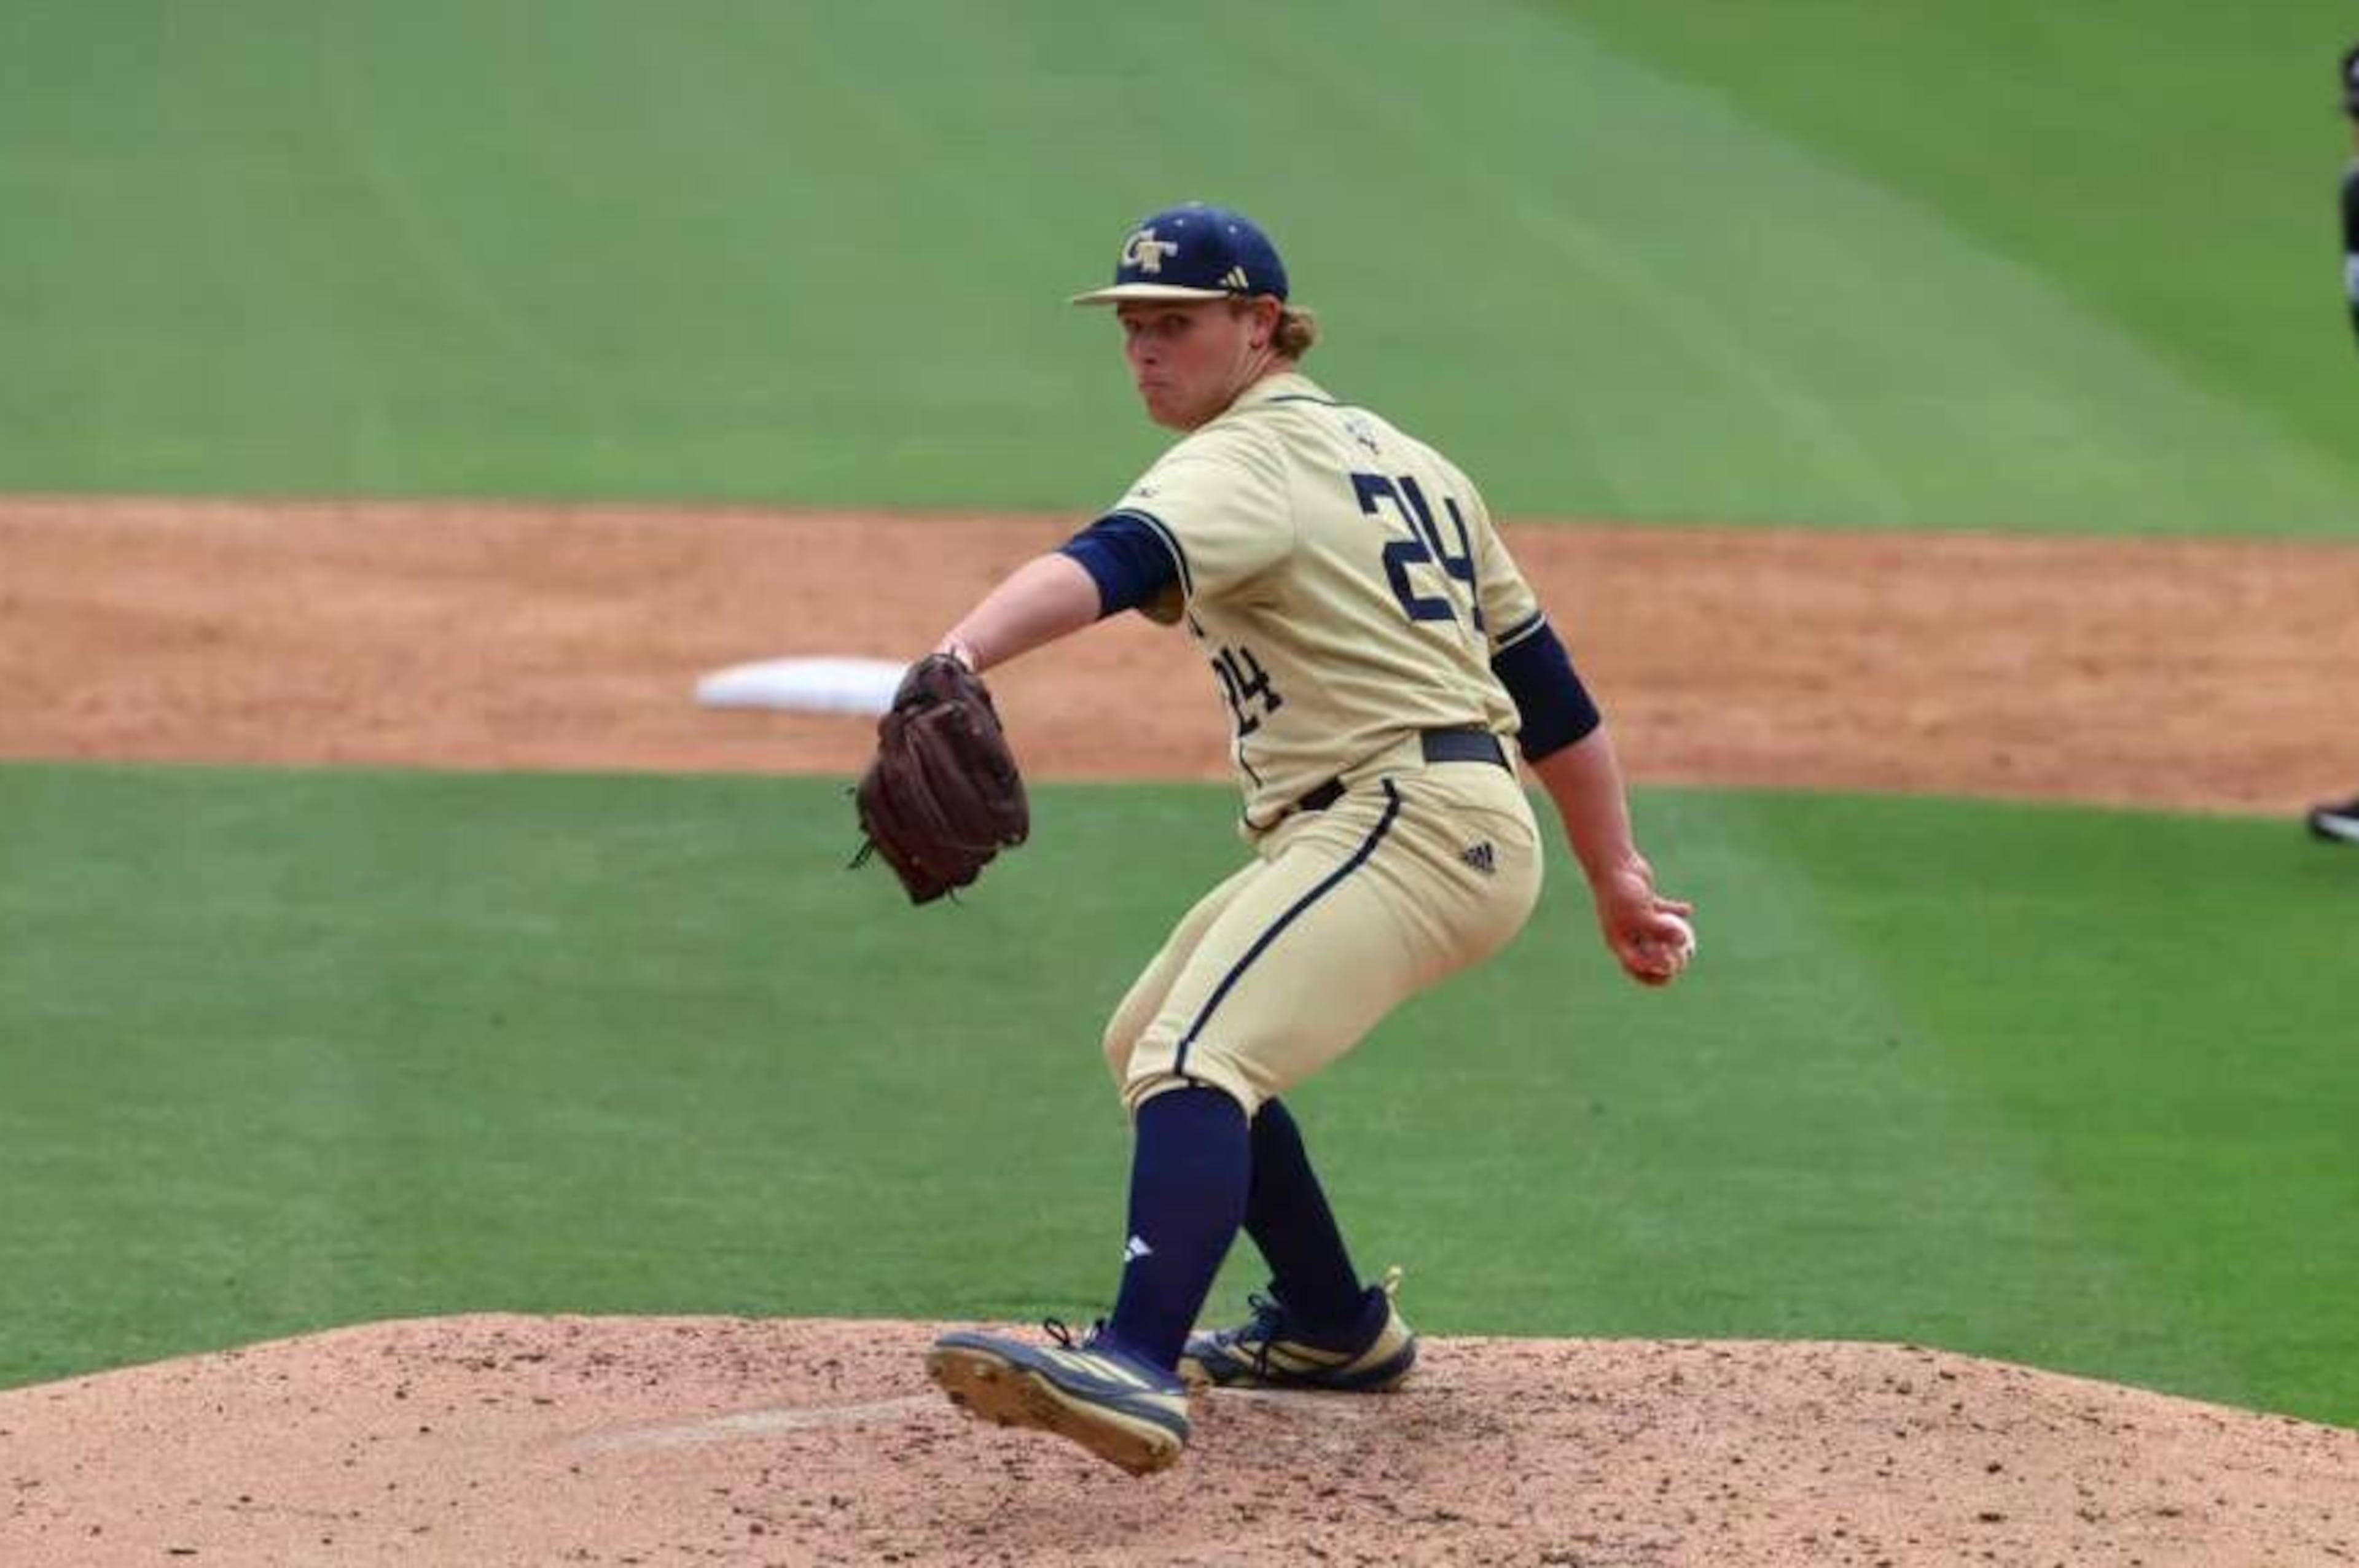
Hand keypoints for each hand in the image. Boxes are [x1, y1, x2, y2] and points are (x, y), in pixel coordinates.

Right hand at [1591, 856, 1694, 987]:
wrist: (1614, 864)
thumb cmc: (1623, 893)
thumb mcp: (1642, 914)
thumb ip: (1661, 930)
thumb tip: (1684, 942)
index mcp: (1619, 941)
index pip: (1634, 967)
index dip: (1652, 976)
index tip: (1671, 976)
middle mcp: (1626, 932)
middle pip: (1647, 953)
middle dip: (1665, 960)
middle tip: (1684, 963)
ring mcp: (1635, 917)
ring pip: (1656, 934)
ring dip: (1671, 937)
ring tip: (1689, 939)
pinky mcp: (1644, 902)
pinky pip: (1662, 911)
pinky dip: (1674, 911)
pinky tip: (1688, 909)